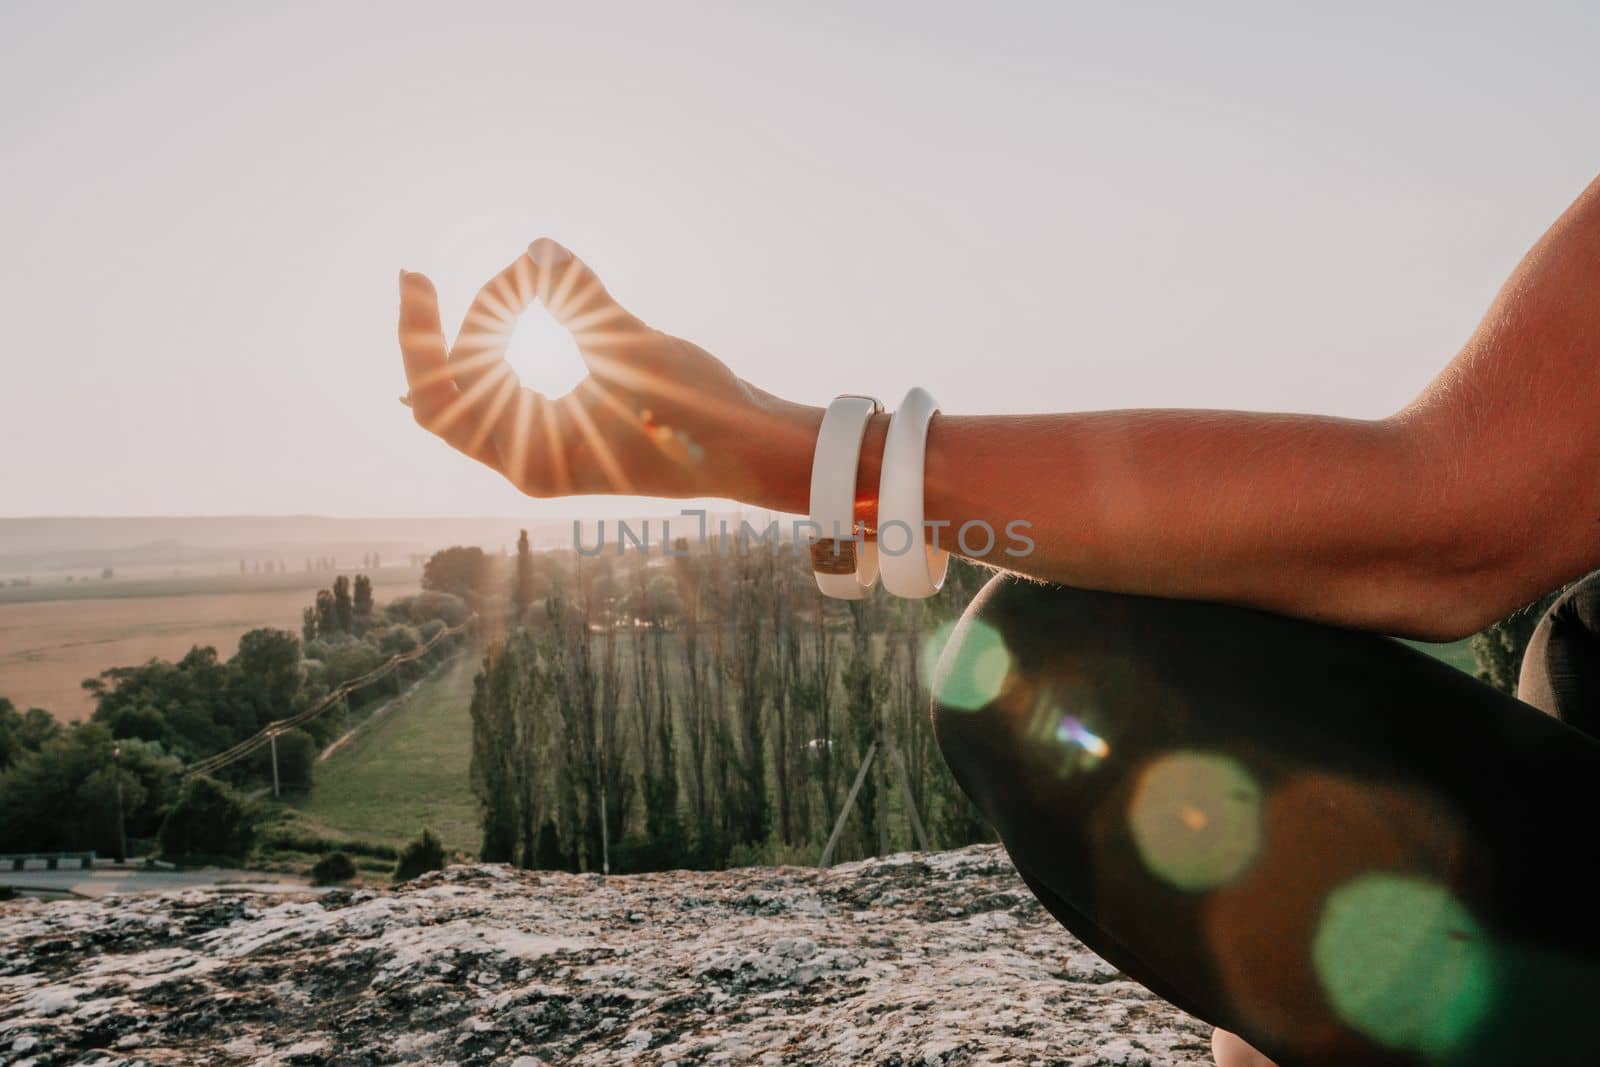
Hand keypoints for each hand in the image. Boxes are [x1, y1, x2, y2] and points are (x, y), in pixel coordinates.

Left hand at [398, 238, 819, 511]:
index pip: (438, 400)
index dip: (415, 338)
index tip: (415, 277)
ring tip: (520, 276)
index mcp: (531, 462)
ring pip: (483, 383)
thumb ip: (581, 297)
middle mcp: (528, 462)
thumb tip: (539, 247)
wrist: (751, 449)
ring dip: (492, 326)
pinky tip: (506, 303)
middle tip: (520, 268)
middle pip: (457, 385)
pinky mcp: (568, 429)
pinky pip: (510, 385)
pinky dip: (505, 342)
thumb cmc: (699, 415)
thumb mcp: (637, 350)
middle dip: (473, 317)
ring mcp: (546, 449)